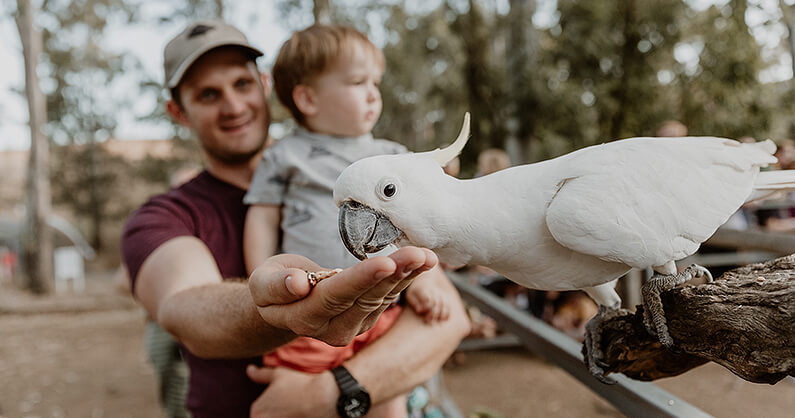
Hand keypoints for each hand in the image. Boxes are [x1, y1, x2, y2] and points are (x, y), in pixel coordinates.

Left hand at [247, 364, 336, 417]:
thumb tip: (250, 369)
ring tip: (293, 410)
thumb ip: (260, 374)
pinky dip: (291, 417)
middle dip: (275, 413)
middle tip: (289, 406)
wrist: (323, 397)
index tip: (282, 402)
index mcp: (256, 410)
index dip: (270, 407)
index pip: (257, 413)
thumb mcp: (278, 374)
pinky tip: (299, 414)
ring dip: (282, 416)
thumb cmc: (300, 384)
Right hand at [249, 246, 437, 345]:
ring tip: (428, 256)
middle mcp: (333, 328)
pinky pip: (389, 295)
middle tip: (419, 254)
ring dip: (408, 276)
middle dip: (395, 274)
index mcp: (305, 318)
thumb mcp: (263, 282)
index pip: (336, 296)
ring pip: (383, 297)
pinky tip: (424, 262)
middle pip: (367, 298)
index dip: (361, 279)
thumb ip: (276, 286)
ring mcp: (354, 326)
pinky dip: (407, 277)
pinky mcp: (368, 317)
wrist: (286, 305)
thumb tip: (297, 283)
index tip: (386, 262)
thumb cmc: (273, 287)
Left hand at [405, 275, 450, 322]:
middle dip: (433, 313)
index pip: (428, 298)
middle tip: (428, 321)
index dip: (426, 307)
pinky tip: (444, 319)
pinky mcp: (445, 297)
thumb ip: (414, 303)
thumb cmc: (415, 291)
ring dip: (442, 314)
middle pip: (437, 302)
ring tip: (437, 321)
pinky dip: (447, 312)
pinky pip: (448, 305)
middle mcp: (434, 290)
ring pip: (444, 304)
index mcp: (424, 289)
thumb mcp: (410, 295)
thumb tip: (419, 311)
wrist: (424, 280)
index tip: (420, 312)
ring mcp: (441, 294)